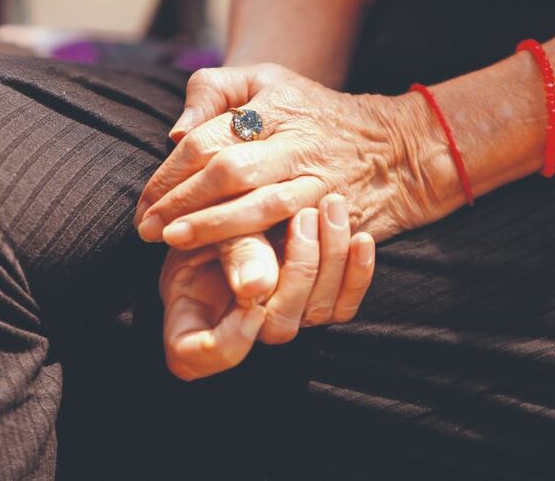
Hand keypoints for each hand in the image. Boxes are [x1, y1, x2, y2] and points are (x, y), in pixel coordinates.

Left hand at [135, 64, 444, 248]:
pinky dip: (256, 254)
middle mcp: (297, 147)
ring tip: (174, 243)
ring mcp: (319, 186)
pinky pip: (293, 241)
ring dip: (212, 229)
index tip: (145, 200)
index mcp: (276, 109)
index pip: (209, 140)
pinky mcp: (335, 221)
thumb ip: (214, 91)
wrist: (397, 150)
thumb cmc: (316, 113)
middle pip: (229, 173)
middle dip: (181, 203)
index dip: (169, 174)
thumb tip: (176, 134)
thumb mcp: (267, 80)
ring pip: (260, 209)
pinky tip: (225, 265)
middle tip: (146, 228)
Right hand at [160, 198, 375, 380]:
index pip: (201, 355)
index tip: (249, 294)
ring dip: (331, 256)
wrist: (251, 198)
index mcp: (193, 316)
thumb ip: (236, 251)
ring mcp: (286, 319)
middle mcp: (244, 329)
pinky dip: (358, 272)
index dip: (228, 338)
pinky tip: (361, 238)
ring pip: (317, 311)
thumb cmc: (214, 212)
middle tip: (303, 216)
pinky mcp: (319, 306)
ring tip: (329, 207)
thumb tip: (256, 287)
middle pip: (278, 326)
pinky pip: (345, 306)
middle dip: (299, 268)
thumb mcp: (217, 223)